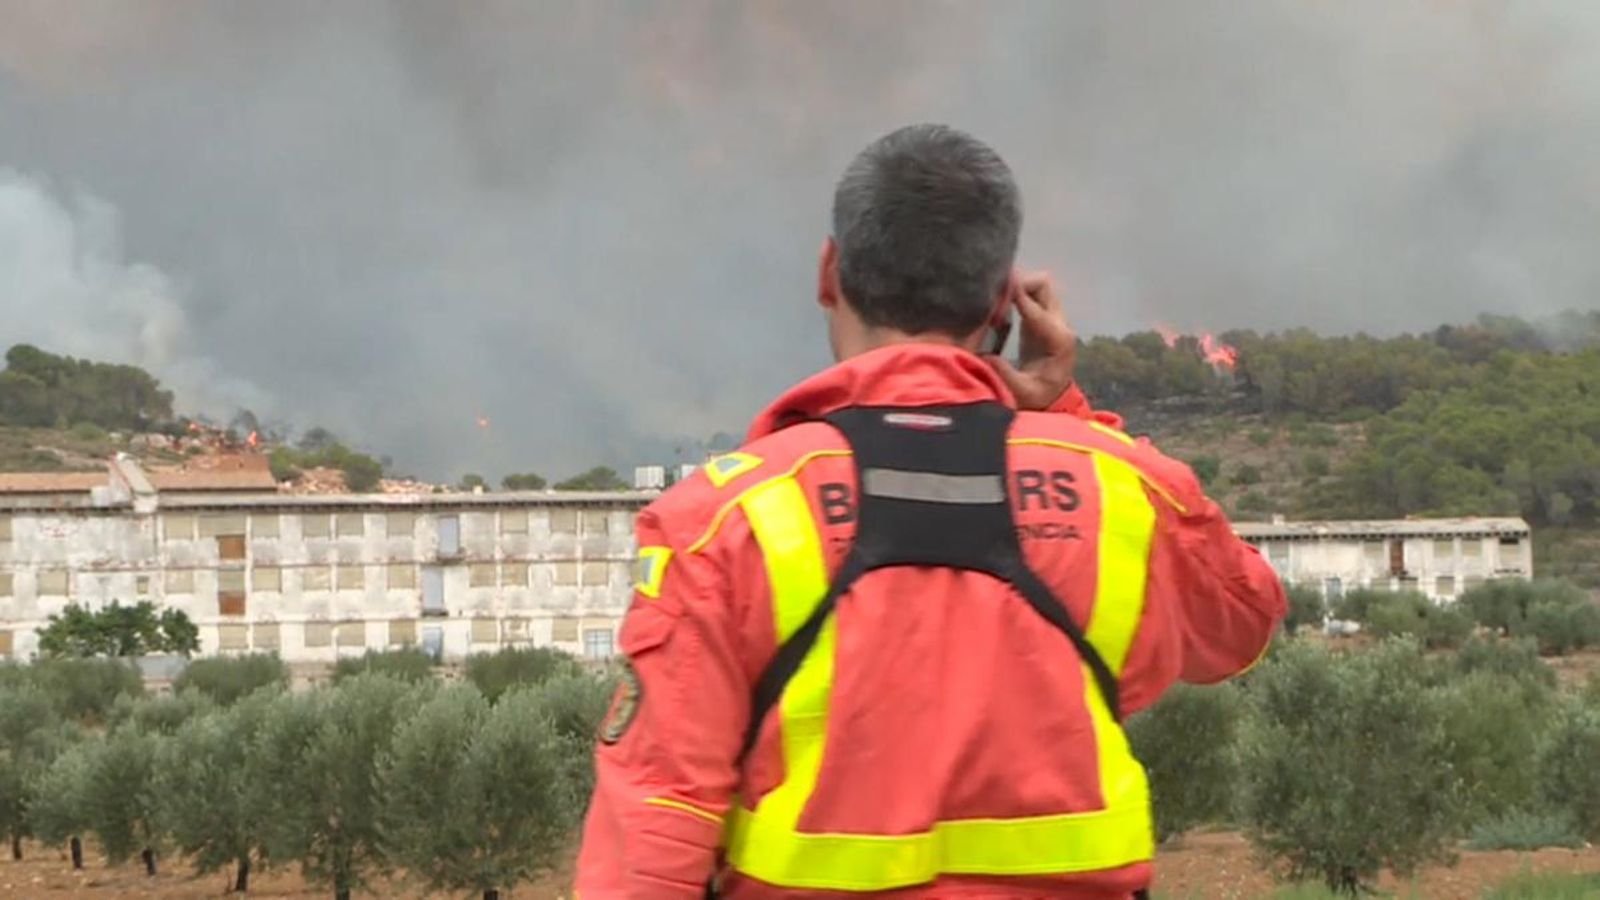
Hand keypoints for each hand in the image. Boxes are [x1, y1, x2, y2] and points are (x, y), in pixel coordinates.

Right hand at [985, 270, 1076, 409]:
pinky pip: (1030, 293)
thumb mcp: (1022, 393)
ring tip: (992, 299)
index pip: (1038, 311)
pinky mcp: (1040, 318)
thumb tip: (983, 356)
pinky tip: (996, 304)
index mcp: (1059, 341)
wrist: (1052, 398)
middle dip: (1018, 283)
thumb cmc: (1039, 397)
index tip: (994, 293)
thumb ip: (1005, 375)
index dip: (1017, 298)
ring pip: (1037, 285)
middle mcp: (1060, 324)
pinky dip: (1014, 292)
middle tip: (990, 294)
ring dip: (1016, 286)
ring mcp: (1052, 318)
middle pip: (1043, 286)